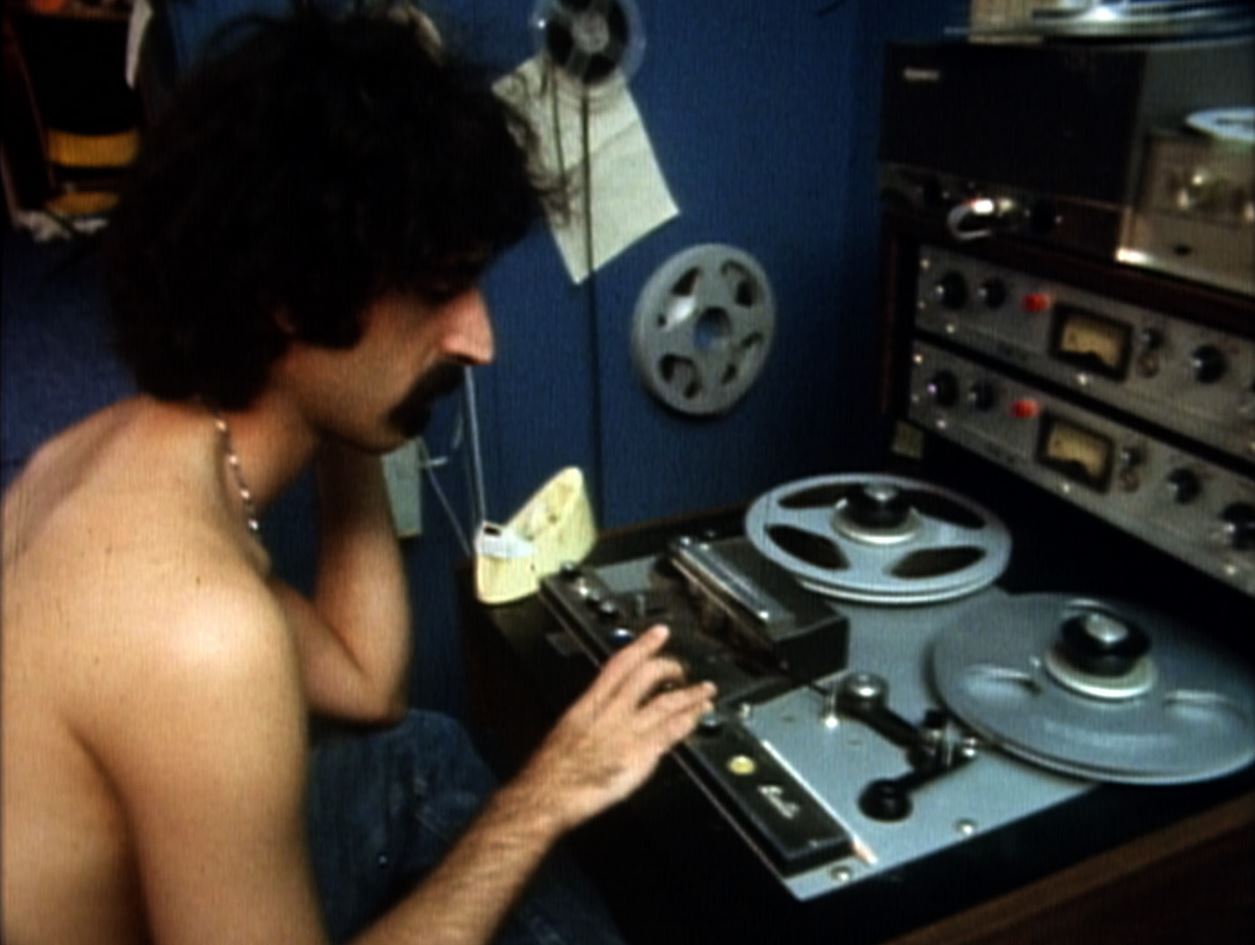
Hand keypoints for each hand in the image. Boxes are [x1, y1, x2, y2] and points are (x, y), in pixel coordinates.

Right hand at [514, 625, 715, 830]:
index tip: (659, 633)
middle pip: (646, 678)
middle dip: (669, 668)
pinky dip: (686, 723)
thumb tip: (600, 713)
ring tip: (705, 692)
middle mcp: (610, 714)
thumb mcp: (565, 731)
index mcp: (588, 704)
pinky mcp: (639, 756)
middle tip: (683, 668)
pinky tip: (696, 718)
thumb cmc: (549, 771)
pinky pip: (668, 734)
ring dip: (689, 696)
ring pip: (665, 704)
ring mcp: (627, 734)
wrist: (547, 795)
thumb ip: (589, 719)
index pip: (620, 664)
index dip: (642, 645)